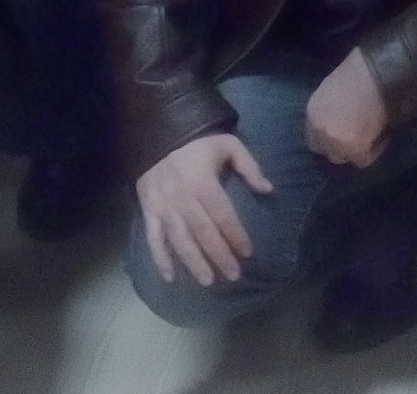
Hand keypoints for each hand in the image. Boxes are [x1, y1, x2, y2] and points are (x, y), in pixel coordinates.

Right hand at [137, 133, 273, 286]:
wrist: (158, 133)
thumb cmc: (197, 143)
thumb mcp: (227, 144)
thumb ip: (249, 166)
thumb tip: (268, 189)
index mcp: (203, 183)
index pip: (223, 215)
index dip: (236, 235)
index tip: (248, 253)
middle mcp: (183, 199)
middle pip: (204, 233)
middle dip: (219, 255)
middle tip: (233, 275)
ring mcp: (164, 207)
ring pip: (180, 240)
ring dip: (193, 262)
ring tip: (207, 281)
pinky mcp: (148, 211)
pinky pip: (153, 238)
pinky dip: (159, 258)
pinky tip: (169, 277)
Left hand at [306, 49, 387, 167]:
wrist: (374, 75)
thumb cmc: (356, 74)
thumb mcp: (331, 91)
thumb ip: (328, 111)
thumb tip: (336, 122)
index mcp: (312, 115)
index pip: (314, 140)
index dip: (329, 139)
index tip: (342, 135)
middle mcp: (320, 132)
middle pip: (329, 152)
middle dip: (341, 147)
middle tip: (357, 137)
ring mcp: (336, 143)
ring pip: (345, 158)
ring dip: (356, 150)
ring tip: (370, 136)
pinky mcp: (355, 151)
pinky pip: (364, 160)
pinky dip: (374, 150)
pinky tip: (381, 136)